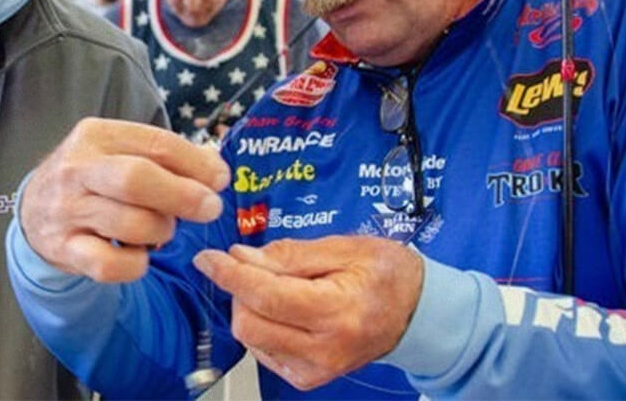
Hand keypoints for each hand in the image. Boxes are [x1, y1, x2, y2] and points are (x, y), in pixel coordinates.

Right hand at [19, 118, 229, 281]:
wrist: (33, 209)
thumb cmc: (94, 178)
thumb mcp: (121, 152)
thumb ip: (167, 157)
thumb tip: (217, 172)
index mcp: (97, 135)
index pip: (156, 143)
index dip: (196, 163)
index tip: (220, 180)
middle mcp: (77, 169)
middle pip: (137, 179)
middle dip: (183, 196)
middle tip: (210, 209)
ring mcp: (67, 211)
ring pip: (129, 224)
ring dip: (161, 231)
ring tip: (162, 229)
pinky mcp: (64, 250)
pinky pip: (110, 265)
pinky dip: (135, 264)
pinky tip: (138, 254)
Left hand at [193, 236, 423, 390]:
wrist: (417, 311)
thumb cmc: (387, 273)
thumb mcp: (344, 247)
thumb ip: (289, 254)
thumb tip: (241, 257)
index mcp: (338, 311)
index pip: (266, 296)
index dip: (230, 275)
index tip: (208, 258)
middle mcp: (325, 349)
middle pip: (249, 322)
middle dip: (241, 289)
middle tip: (257, 266)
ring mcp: (316, 369)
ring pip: (251, 337)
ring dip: (249, 307)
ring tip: (279, 287)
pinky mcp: (308, 378)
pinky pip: (262, 350)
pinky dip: (262, 325)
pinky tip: (285, 310)